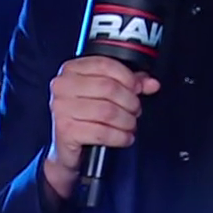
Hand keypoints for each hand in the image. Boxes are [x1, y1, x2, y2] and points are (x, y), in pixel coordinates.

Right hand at [42, 57, 159, 199]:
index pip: (105, 64)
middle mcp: (63, 86)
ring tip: (130, 125)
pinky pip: (102, 132)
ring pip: (107, 111)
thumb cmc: (84, 118)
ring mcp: (62, 108)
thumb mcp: (104, 95)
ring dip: (126, 121)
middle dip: (130, 102)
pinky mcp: (66, 130)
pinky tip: (124, 138)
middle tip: (135, 111)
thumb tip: (151, 83)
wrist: (66, 148)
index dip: (128, 77)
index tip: (137, 89)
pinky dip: (119, 137)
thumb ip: (128, 84)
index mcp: (71, 70)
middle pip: (109, 88)